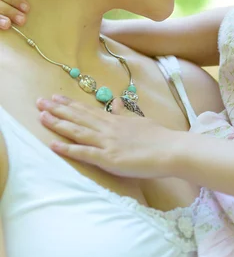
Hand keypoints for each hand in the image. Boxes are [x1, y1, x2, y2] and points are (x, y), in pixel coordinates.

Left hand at [36, 94, 182, 178]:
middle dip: (57, 109)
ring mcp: (107, 142)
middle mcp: (108, 128)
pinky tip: (53, 145)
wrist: (171, 149)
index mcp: (115, 120)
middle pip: (78, 117)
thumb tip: (113, 102)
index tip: (54, 97)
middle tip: (39, 101)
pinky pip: (84, 153)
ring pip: (78, 131)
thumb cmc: (158, 137)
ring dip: (58, 123)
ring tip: (41, 116)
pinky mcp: (109, 158)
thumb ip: (123, 113)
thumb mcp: (138, 120)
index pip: (87, 110)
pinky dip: (68, 149)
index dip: (69, 104)